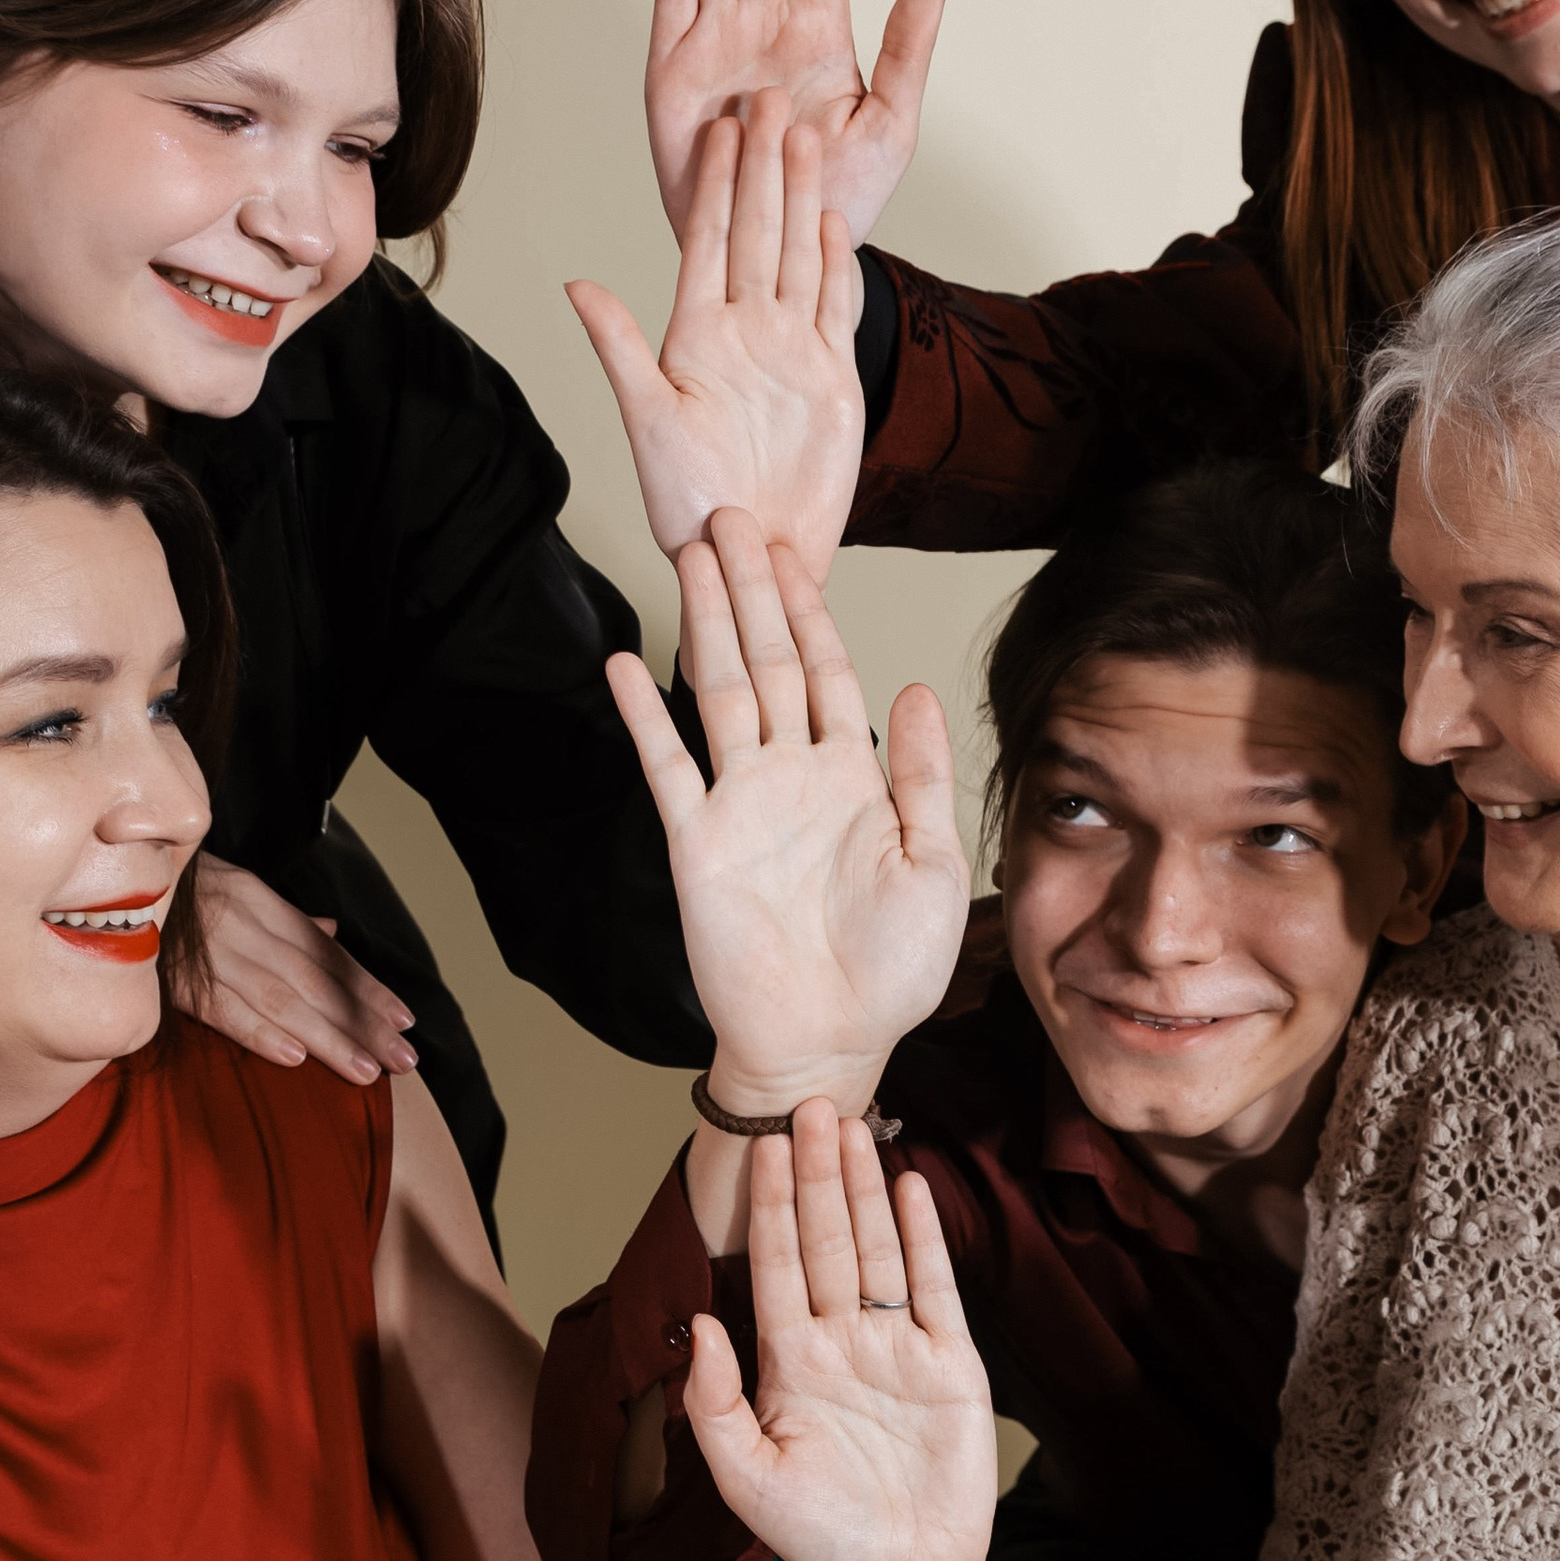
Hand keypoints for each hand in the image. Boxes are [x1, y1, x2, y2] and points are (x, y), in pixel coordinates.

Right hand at [176, 858, 415, 1082]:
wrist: (92, 866)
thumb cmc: (170, 887)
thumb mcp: (231, 887)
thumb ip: (282, 919)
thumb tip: (331, 933)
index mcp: (258, 901)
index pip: (324, 952)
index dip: (366, 987)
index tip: (404, 1020)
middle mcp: (241, 922)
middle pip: (314, 979)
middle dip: (362, 1021)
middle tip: (404, 1060)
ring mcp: (208, 950)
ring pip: (280, 997)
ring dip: (327, 1036)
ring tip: (366, 1070)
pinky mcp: (170, 976)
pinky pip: (220, 1007)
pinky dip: (257, 1031)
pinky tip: (294, 1058)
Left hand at [570, 92, 864, 583]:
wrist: (752, 554)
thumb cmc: (688, 504)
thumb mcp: (647, 420)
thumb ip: (620, 348)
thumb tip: (576, 286)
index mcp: (695, 334)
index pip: (707, 243)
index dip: (715, 185)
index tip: (720, 127)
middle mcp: (743, 332)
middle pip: (756, 233)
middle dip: (761, 167)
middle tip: (768, 102)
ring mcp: (790, 351)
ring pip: (797, 257)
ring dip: (801, 199)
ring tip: (804, 139)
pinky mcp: (831, 378)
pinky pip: (835, 308)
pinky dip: (837, 264)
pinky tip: (835, 219)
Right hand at [606, 508, 968, 1109]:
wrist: (835, 1040)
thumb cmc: (894, 970)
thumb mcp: (935, 863)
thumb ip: (923, 775)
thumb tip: (914, 687)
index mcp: (853, 779)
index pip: (828, 673)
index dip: (809, 611)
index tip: (788, 551)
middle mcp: (792, 778)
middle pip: (768, 662)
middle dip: (750, 591)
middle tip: (730, 519)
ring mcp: (741, 805)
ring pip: (719, 693)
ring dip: (705, 625)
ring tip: (689, 556)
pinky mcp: (697, 843)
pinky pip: (667, 767)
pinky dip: (645, 715)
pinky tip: (624, 664)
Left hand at [685, 1105, 995, 1560]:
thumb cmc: (815, 1538)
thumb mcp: (745, 1477)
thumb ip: (715, 1404)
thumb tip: (698, 1324)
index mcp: (790, 1361)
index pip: (777, 1265)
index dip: (771, 1205)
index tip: (764, 1146)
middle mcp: (842, 1342)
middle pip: (828, 1241)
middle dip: (818, 1175)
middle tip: (812, 1107)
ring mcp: (896, 1351)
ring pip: (880, 1252)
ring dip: (867, 1192)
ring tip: (858, 1129)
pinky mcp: (950, 1367)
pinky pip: (935, 1289)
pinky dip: (925, 1239)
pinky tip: (913, 1189)